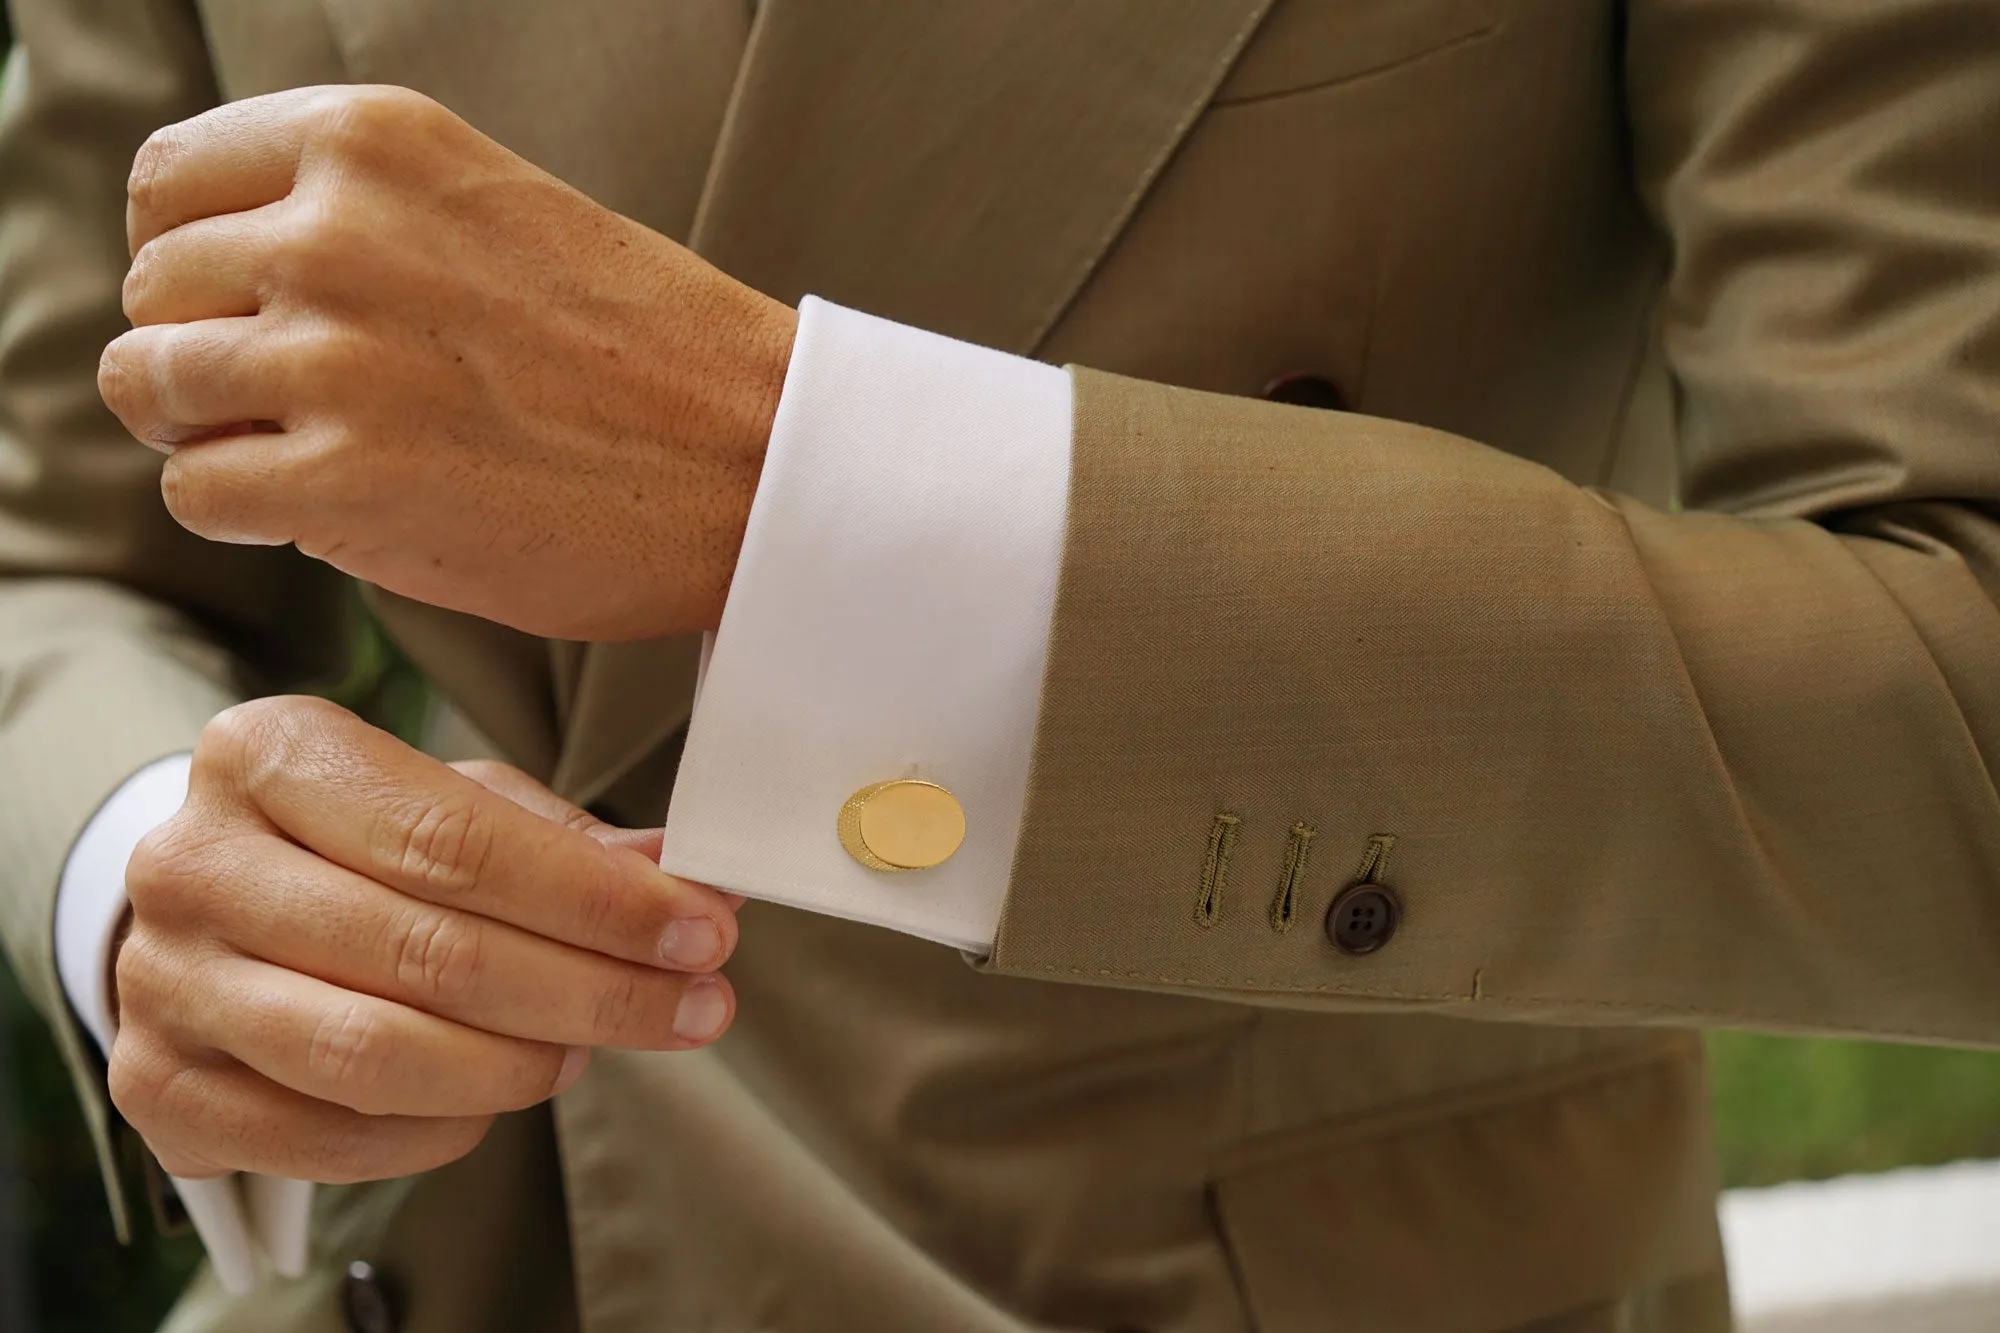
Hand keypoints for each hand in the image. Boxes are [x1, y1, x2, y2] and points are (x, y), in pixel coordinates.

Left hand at [98, 85, 797, 641]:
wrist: (760, 459)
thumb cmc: (650, 354)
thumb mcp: (494, 212)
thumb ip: (360, 220)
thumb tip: (228, 284)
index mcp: (374, 143)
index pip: (171, 183)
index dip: (191, 259)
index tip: (242, 311)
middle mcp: (333, 230)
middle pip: (155, 290)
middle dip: (204, 354)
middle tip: (294, 405)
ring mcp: (331, 357)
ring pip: (152, 386)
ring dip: (215, 434)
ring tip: (311, 457)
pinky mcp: (343, 481)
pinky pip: (196, 490)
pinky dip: (242, 513)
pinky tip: (328, 510)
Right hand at [108, 696, 738, 1183]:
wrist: (210, 910)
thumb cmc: (349, 845)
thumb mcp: (449, 803)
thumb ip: (564, 840)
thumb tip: (687, 877)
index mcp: (268, 754)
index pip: (455, 840)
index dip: (596, 899)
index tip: (702, 931)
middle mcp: (194, 862)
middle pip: (428, 951)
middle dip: (592, 989)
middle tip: (694, 1005)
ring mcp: (164, 981)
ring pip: (376, 1053)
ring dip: (519, 1064)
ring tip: (589, 1049)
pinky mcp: (159, 1087)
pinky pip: (332, 1136)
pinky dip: (442, 1129)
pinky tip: (498, 1097)